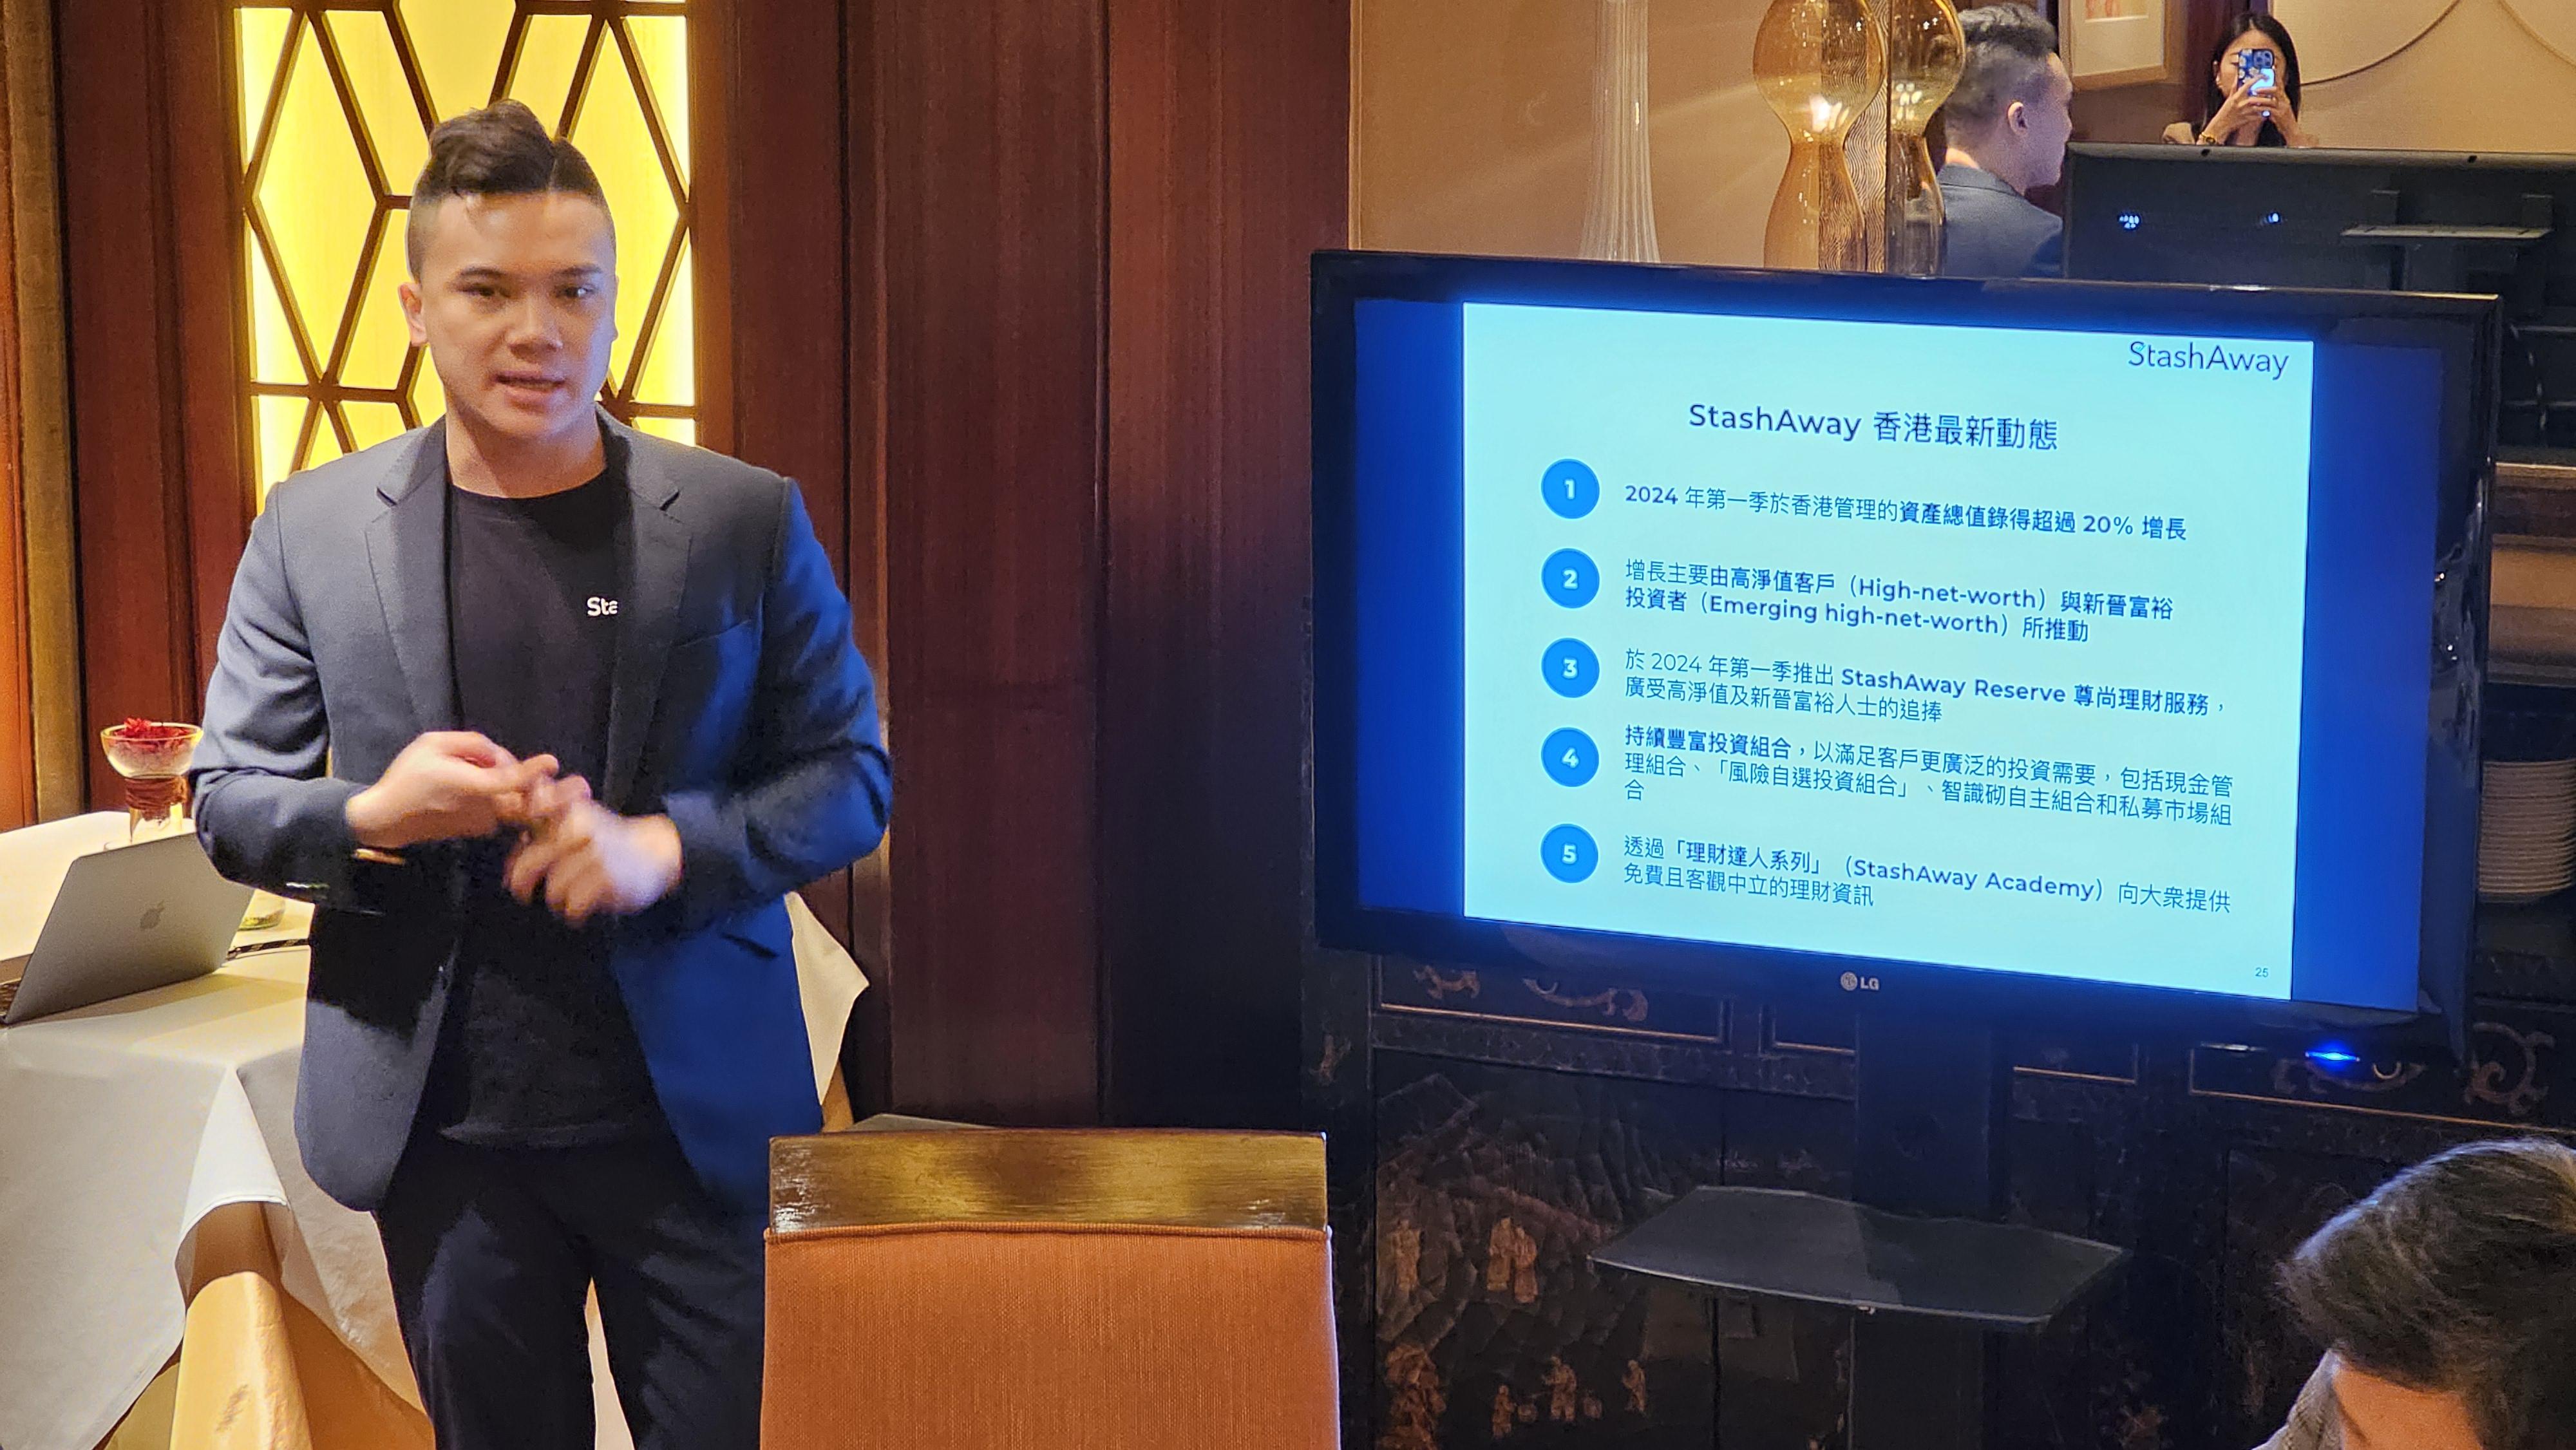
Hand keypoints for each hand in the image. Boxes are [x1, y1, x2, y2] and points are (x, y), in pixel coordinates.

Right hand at [346, 732, 557, 849]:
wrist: (387, 818)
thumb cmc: (407, 777)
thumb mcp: (432, 744)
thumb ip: (472, 743)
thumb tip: (497, 754)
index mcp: (472, 787)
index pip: (512, 781)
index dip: (533, 771)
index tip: (551, 761)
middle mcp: (484, 809)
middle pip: (524, 794)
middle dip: (527, 776)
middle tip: (497, 759)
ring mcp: (484, 823)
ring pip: (512, 798)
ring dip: (506, 782)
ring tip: (473, 770)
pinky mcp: (479, 829)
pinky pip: (501, 807)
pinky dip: (496, 793)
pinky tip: (470, 784)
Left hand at [504, 775, 682, 925]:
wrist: (656, 851)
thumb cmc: (607, 839)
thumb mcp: (578, 818)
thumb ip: (543, 818)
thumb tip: (505, 829)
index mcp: (568, 813)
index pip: (525, 829)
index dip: (514, 849)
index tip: (517, 862)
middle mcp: (579, 831)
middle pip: (529, 866)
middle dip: (521, 884)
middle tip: (523, 893)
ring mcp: (594, 855)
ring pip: (553, 890)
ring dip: (556, 900)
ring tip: (567, 898)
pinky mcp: (607, 880)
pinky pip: (574, 906)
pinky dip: (574, 912)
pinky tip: (582, 909)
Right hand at [2203, 76, 2269, 142]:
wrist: (2221, 125)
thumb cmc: (2225, 111)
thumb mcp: (2229, 98)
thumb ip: (2234, 87)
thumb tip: (2237, 76)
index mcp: (2236, 96)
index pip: (2248, 84)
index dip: (2257, 78)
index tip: (2264, 76)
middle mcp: (2240, 103)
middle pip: (2257, 97)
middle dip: (2265, 95)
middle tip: (2272, 93)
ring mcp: (2244, 112)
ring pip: (2259, 107)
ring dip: (2266, 105)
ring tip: (2271, 103)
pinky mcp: (2246, 119)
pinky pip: (2258, 116)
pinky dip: (2263, 115)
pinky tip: (2266, 113)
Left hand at [2254, 85, 2305, 144]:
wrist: (2290, 130)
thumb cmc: (2283, 121)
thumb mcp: (2278, 110)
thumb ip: (2271, 104)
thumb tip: (2262, 100)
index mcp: (2284, 99)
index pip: (2280, 86)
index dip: (2275, 79)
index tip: (2268, 74)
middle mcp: (2284, 101)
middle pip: (2276, 90)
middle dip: (2265, 89)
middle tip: (2255, 89)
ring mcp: (2283, 108)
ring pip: (2272, 100)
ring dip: (2261, 99)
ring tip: (2252, 99)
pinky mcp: (2280, 115)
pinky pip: (2269, 110)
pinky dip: (2261, 108)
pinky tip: (2255, 108)